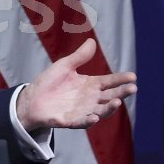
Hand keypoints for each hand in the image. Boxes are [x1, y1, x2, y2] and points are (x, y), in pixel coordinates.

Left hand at [16, 39, 136, 131]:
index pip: (109, 82)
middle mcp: (90, 99)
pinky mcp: (70, 121)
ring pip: (101, 111)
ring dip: (109, 108)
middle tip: (132, 88)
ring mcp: (82, 111)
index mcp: (90, 85)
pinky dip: (88, 121)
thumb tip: (92, 41)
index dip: (120, 79)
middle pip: (109, 96)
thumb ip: (79, 57)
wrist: (31, 99)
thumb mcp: (64, 66)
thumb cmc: (49, 82)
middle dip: (121, 93)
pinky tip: (95, 117)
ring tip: (116, 101)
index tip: (132, 76)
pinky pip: (81, 122)